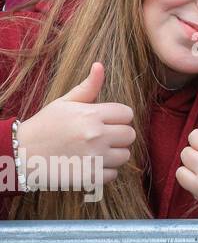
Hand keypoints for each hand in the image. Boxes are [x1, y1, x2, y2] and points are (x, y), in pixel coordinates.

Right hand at [16, 62, 134, 188]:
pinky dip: (105, 172)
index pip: (127, 114)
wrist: (20, 154)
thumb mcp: (64, 102)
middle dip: (119, 135)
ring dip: (114, 154)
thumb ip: (87, 87)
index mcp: (91, 115)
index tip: (107, 121)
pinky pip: (114, 174)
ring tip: (96, 151)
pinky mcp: (89, 176)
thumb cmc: (44, 125)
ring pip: (125, 155)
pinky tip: (91, 165)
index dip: (118, 117)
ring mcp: (93, 157)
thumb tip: (100, 66)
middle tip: (103, 137)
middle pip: (130, 135)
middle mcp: (96, 135)